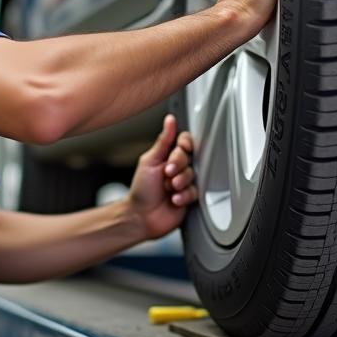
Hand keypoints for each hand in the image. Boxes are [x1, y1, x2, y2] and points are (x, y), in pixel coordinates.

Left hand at [126, 114, 196, 239]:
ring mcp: (184, 182)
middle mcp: (177, 168)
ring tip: (169, 188)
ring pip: (193, 175)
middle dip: (178, 165)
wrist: (141, 216)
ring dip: (180, 182)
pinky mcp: (189, 197)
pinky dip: (183, 196)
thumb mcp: (149, 160)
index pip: (184, 142)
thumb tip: (170, 120)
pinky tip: (174, 199)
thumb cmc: (141, 190)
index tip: (181, 148)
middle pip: (189, 157)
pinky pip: (195, 192)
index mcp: (167, 156)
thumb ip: (163, 140)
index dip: (185, 144)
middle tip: (167, 173)